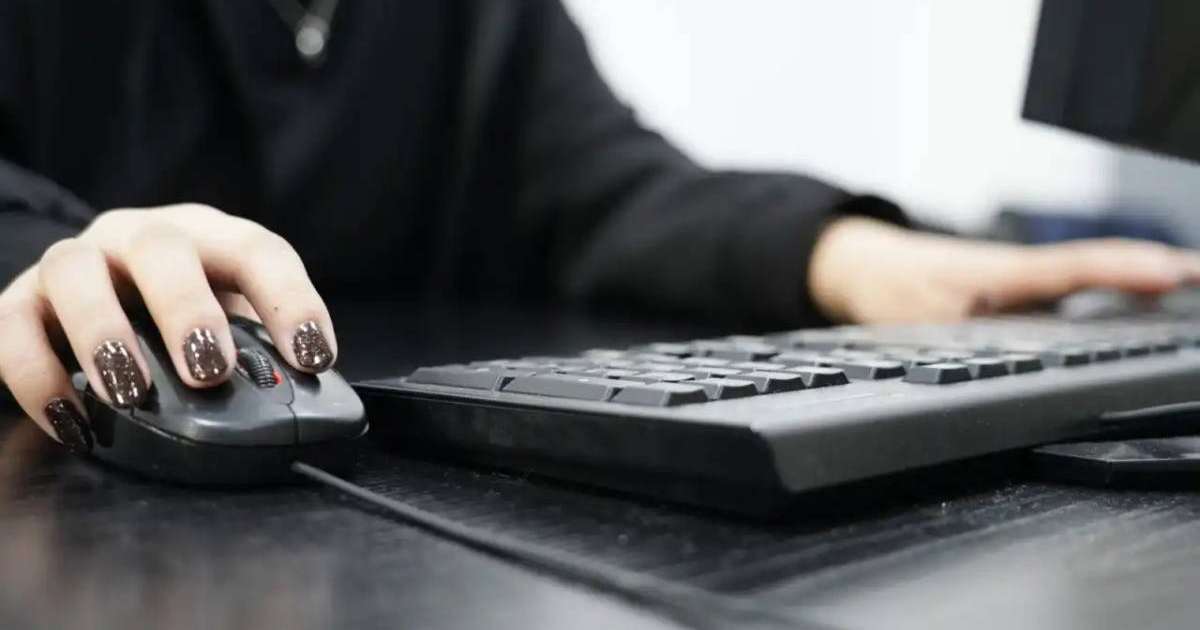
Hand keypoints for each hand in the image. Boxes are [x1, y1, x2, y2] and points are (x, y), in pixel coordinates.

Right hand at [0, 204, 335, 451]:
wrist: (95, 292)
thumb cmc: (179, 315)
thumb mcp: (228, 323)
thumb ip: (259, 357)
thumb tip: (307, 414)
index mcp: (210, 238)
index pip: (259, 252)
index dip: (290, 301)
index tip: (312, 357)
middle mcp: (140, 237)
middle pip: (164, 249)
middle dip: (188, 310)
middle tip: (209, 373)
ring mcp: (77, 262)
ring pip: (76, 272)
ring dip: (103, 332)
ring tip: (129, 393)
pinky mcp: (19, 299)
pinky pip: (11, 326)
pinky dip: (35, 376)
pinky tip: (70, 421)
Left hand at [808, 216, 1199, 323]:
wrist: (857, 264)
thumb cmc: (888, 287)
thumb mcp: (919, 321)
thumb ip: (960, 341)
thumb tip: (995, 366)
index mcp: (1001, 273)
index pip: (1075, 268)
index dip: (1125, 272)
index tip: (1172, 274)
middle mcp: (1019, 269)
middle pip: (1099, 265)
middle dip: (1156, 270)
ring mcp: (1021, 275)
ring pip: (1093, 270)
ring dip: (1144, 274)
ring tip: (1195, 281)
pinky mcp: (1016, 285)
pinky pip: (1079, 278)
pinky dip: (1119, 280)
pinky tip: (1146, 292)